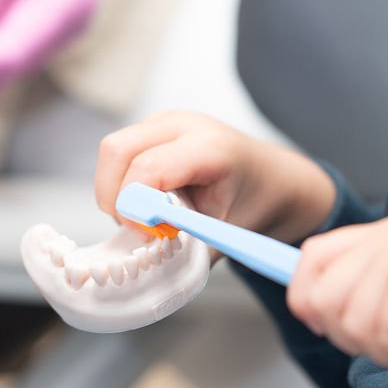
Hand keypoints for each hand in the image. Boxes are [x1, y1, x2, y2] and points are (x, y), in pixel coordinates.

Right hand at [95, 109, 337, 246]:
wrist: (274, 179)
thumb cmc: (255, 203)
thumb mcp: (226, 234)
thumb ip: (189, 250)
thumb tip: (149, 267)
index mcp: (210, 147)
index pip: (147, 168)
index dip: (135, 208)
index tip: (147, 236)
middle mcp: (184, 123)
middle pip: (117, 150)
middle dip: (115, 196)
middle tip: (137, 228)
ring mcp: (166, 120)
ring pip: (113, 150)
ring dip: (117, 189)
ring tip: (146, 216)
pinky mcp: (154, 127)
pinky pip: (121, 152)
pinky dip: (122, 181)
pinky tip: (150, 200)